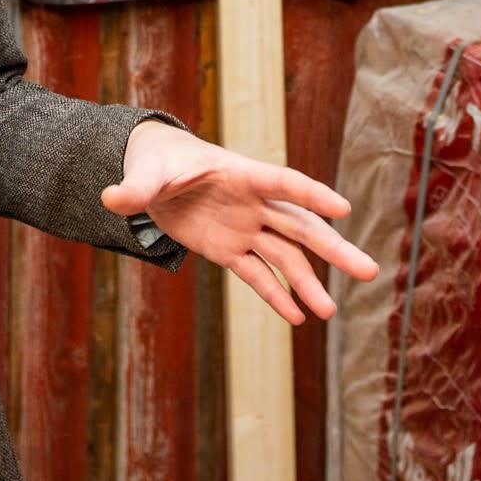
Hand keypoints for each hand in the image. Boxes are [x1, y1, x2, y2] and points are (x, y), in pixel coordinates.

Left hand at [102, 121, 378, 324]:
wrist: (153, 174)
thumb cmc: (156, 162)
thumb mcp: (145, 174)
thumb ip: (135, 188)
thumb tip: (110, 198)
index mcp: (242, 175)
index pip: (284, 184)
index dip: (312, 195)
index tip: (343, 209)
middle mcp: (253, 204)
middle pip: (301, 228)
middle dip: (334, 250)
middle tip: (369, 272)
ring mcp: (245, 228)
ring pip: (286, 257)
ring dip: (308, 284)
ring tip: (328, 314)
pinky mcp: (230, 249)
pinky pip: (258, 275)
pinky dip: (276, 296)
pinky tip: (297, 318)